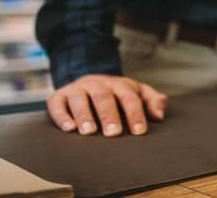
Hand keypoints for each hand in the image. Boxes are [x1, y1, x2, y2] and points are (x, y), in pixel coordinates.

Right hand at [47, 74, 167, 136]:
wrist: (88, 83)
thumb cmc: (117, 94)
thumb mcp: (137, 93)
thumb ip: (152, 101)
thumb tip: (160, 115)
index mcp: (119, 84)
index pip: (129, 97)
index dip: (135, 114)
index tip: (139, 131)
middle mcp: (97, 84)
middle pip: (104, 97)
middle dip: (109, 115)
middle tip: (113, 133)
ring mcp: (77, 89)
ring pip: (80, 99)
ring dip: (85, 115)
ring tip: (89, 131)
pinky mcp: (58, 96)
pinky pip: (57, 104)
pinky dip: (62, 116)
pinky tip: (69, 129)